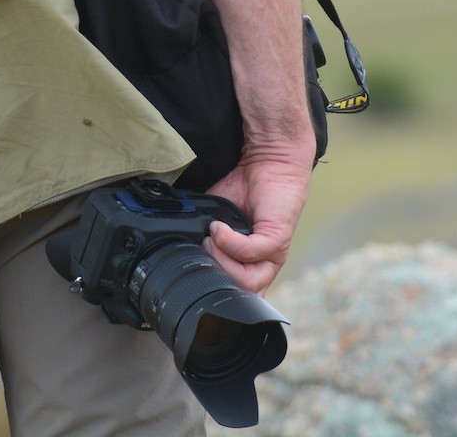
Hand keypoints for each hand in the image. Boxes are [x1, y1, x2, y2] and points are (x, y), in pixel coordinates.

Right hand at [203, 142, 312, 293]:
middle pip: (240, 294)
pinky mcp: (277, 238)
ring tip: (210, 239)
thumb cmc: (244, 188)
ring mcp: (272, 254)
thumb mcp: (216, 218)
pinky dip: (230, 243)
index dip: (214, 291)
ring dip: (222, 262)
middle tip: (201, 250)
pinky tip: (219, 227)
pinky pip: (252, 252)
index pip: (235, 296)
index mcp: (248, 265)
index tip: (194, 272)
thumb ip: (205, 237)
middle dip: (215, 277)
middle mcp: (263, 264)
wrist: (268, 159)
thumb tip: (180, 250)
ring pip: (248, 282)